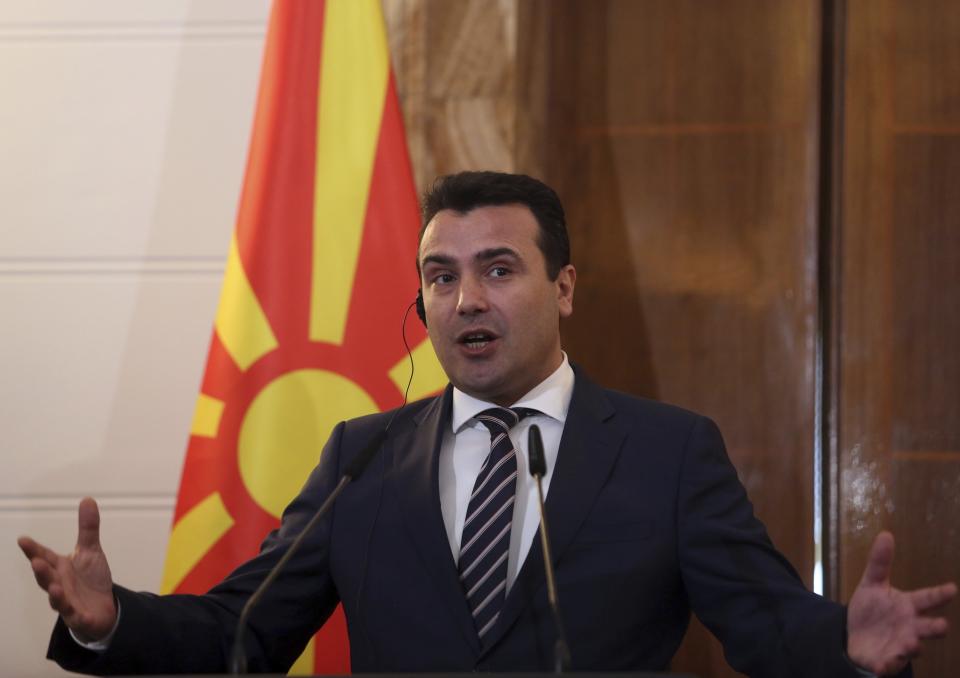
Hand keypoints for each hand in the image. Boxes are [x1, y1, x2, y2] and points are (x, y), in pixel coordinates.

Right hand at [17, 497, 117, 641]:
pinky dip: (78, 615)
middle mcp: (59, 584)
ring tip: (54, 587)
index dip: (33, 549)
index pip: (44, 556)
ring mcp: (67, 602)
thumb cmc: (90, 578)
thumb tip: (87, 499)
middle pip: (47, 578)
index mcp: (60, 567)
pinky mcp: (79, 617)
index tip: (22, 540)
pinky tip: (81, 613)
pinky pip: (78, 617)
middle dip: (41, 571)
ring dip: (55, 594)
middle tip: (36, 561)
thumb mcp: (91, 551)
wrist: (103, 607)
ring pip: (57, 599)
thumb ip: (87, 528)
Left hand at [847, 531, 956, 675]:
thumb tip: (886, 534)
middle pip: (928, 627)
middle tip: (941, 625)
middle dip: (935, 627)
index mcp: (908, 606)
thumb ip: (880, 563)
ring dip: (913, 646)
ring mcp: (901, 645)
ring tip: (912, 644)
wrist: (853, 635)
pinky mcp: (887, 660)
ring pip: (913, 647)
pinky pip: (889, 665)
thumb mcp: (871, 584)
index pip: (927, 598)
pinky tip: (882, 665)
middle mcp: (910, 626)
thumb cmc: (871, 609)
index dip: (939, 594)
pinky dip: (887, 665)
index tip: (951, 588)